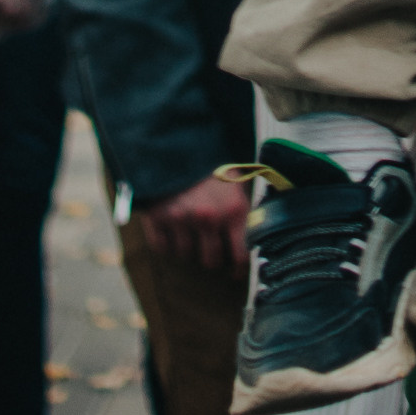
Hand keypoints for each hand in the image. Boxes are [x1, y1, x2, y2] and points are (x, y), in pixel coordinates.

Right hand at [130, 172, 252, 270]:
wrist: (176, 142)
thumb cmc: (210, 164)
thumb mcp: (236, 181)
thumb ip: (243, 210)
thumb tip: (256, 234)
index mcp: (233, 210)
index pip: (240, 256)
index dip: (238, 268)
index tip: (235, 272)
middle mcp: (209, 218)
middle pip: (211, 261)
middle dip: (211, 255)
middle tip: (208, 245)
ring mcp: (182, 220)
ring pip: (186, 255)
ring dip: (187, 245)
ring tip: (188, 228)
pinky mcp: (158, 219)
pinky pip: (162, 248)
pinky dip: (166, 242)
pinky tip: (170, 227)